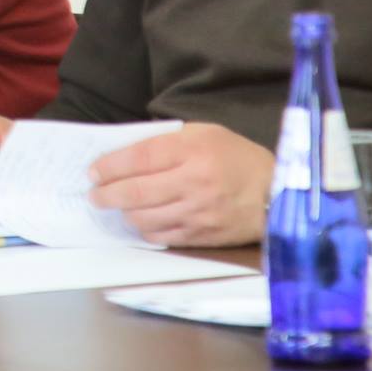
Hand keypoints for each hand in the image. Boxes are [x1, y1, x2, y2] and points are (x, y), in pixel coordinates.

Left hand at [87, 122, 273, 247]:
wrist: (278, 192)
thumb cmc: (235, 157)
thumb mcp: (203, 133)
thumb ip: (166, 142)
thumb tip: (124, 156)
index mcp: (192, 150)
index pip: (138, 158)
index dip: (109, 166)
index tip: (93, 172)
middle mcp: (193, 183)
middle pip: (135, 192)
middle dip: (106, 195)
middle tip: (94, 195)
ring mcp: (198, 213)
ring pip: (144, 218)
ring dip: (124, 213)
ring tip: (118, 206)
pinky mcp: (203, 235)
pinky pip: (162, 237)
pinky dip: (145, 229)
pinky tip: (141, 220)